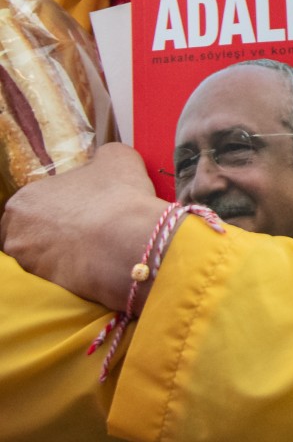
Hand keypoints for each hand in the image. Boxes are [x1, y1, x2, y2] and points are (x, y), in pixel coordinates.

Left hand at [0, 143, 167, 310]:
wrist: (127, 243)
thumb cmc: (117, 195)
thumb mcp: (117, 157)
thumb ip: (101, 157)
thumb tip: (100, 162)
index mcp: (23, 199)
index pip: (38, 201)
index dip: (65, 204)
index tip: (87, 207)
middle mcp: (13, 232)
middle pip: (34, 230)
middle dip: (57, 230)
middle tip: (89, 228)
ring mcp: (25, 263)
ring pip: (43, 255)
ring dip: (63, 251)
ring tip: (95, 247)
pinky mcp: (43, 288)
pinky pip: (57, 276)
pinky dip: (72, 271)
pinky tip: (95, 263)